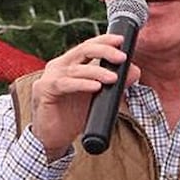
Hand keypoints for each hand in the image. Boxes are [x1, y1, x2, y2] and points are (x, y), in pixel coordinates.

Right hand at [30, 33, 139, 159]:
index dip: (104, 40)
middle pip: (82, 50)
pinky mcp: (44, 90)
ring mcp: (50, 76)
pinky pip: (65, 84)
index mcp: (70, 63)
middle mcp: (59, 66)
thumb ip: (114, 84)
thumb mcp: (98, 98)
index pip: (88, 46)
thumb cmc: (72, 116)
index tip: (121, 40)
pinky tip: (95, 87)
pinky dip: (82, 84)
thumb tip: (134, 71)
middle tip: (122, 58)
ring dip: (97, 72)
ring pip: (76, 68)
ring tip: (113, 78)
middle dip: (104, 51)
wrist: (52, 138)